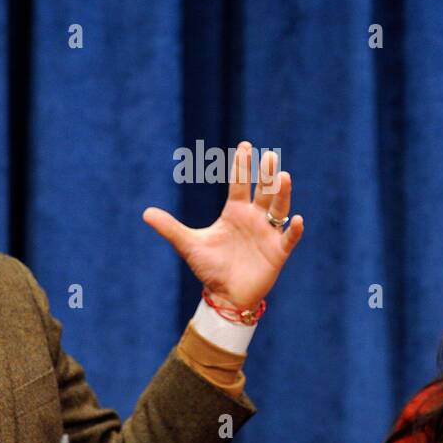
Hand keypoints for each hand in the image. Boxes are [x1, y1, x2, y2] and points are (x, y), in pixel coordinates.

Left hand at [142, 141, 303, 309]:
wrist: (224, 296)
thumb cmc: (209, 268)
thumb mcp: (189, 245)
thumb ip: (170, 228)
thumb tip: (145, 213)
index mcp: (235, 212)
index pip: (240, 184)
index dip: (242, 166)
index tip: (244, 145)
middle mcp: (254, 219)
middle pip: (263, 191)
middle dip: (265, 174)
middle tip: (269, 156)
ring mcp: (267, 234)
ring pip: (278, 209)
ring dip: (281, 194)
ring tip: (283, 176)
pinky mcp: (277, 252)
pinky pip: (289, 238)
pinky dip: (294, 229)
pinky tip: (298, 219)